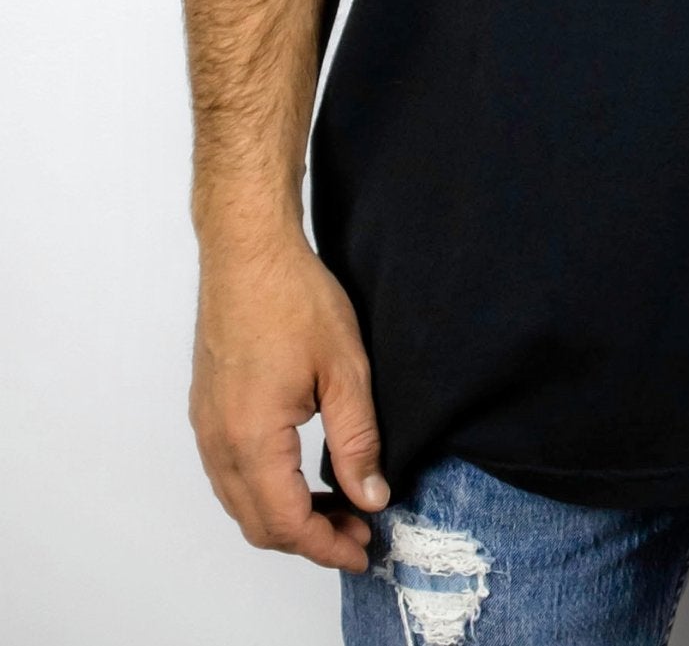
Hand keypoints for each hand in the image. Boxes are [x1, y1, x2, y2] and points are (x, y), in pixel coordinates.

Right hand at [189, 231, 386, 573]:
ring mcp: (206, 425)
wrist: (247, 250)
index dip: (327, 547)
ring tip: (337, 505)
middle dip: (309, 538)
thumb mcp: (345, 369)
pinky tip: (302, 474)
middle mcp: (219, 441)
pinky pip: (229, 473)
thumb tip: (370, 496)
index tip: (363, 550)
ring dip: (285, 516)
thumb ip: (357, 440)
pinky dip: (264, 489)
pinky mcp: (206, 408)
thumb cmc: (293, 297)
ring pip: (241, 501)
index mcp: (252, 438)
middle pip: (258, 523)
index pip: (286, 524)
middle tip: (358, 530)